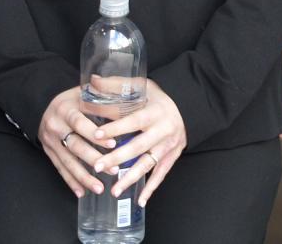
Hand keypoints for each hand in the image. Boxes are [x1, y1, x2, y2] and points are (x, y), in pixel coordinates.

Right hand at [38, 86, 115, 197]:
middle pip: (75, 146)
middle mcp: (55, 126)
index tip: (113, 145)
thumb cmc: (75, 97)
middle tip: (113, 170)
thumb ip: (104, 97)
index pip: (81, 123)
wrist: (43, 105)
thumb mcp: (86, 92)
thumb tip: (128, 107)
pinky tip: (81, 192)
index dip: (96, 135)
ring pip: (68, 161)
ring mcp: (50, 141)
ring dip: (84, 176)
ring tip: (99, 188)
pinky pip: (60, 169)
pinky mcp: (49, 152)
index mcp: (66, 108)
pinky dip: (71, 181)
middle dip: (94, 159)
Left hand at [90, 77, 186, 207]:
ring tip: (114, 190)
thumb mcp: (142, 85)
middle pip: (138, 146)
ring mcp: (169, 144)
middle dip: (117, 158)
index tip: (96, 135)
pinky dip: (151, 188)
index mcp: (155, 111)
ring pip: (148, 163)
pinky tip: (139, 200)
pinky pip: (161, 174)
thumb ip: (116, 85)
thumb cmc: (159, 97)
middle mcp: (163, 129)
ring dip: (131, 178)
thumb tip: (92, 81)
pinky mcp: (173, 155)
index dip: (115, 128)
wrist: (189, 105)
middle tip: (97, 166)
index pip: (133, 120)